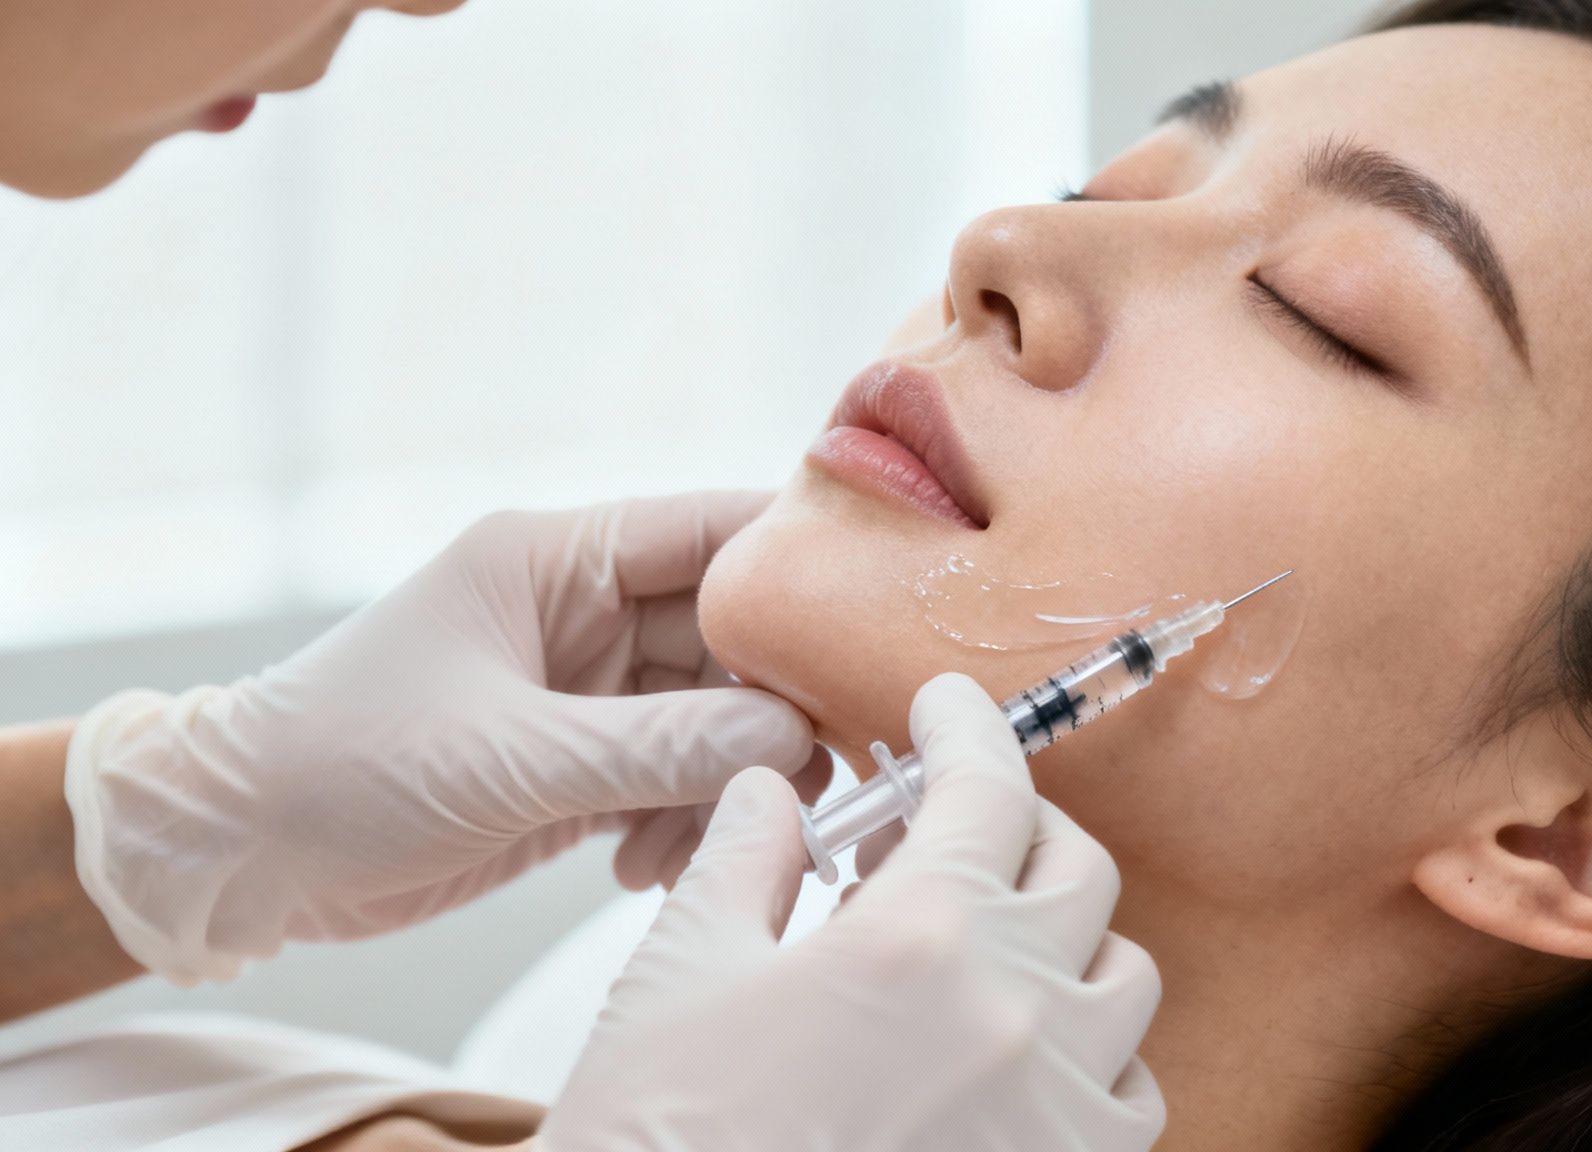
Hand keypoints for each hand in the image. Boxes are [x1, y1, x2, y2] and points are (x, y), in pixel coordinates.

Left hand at [65, 492, 821, 984]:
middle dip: (773, 708)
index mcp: (557, 558)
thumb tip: (792, 736)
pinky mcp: (579, 764)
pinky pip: (675, 779)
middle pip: (732, 636)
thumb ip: (660, 744)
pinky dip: (681, 822)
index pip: (712, 531)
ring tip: (687, 845)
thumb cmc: (344, 764)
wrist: (239, 853)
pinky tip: (640, 867)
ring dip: (724, 783)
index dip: (799, 565)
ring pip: (715, 717)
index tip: (872, 620)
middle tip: (809, 778)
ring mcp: (586, 691)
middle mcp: (582, 613)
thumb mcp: (511, 754)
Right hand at [539, 673, 1166, 1151]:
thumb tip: (776, 792)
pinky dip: (1093, 1058)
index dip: (967, 729)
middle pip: (1076, 870)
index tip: (946, 708)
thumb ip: (745, 858)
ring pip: (1122, 980)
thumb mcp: (679, 974)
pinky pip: (1130, 1095)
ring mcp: (1054, 1111)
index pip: (987, 789)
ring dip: (1062, 944)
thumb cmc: (662, 1141)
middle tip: (945, 836)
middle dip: (1014, 832)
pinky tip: (1016, 1057)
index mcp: (916, 941)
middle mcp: (1012, 1017)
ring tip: (983, 952)